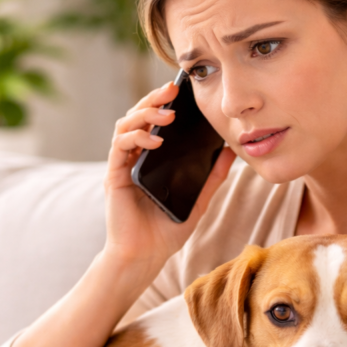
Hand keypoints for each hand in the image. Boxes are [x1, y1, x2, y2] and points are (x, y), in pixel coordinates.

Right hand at [104, 80, 236, 275]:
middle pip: (138, 116)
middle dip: (154, 98)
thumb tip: (231, 154)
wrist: (144, 257)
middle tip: (171, 89)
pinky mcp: (114, 176)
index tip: (182, 90)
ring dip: (145, 114)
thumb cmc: (166, 231)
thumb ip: (212, 178)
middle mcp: (135, 158)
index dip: (165, 102)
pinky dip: (135, 138)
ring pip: (126, 126)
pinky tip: (154, 140)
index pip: (155, 122)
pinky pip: (120, 148)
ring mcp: (123, 165)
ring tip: (167, 114)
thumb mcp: (197, 202)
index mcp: (153, 160)